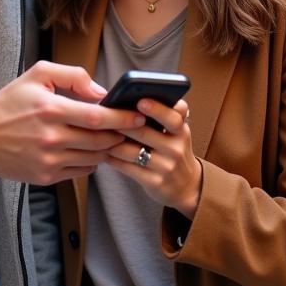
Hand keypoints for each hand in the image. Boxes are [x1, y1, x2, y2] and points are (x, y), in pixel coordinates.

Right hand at [0, 61, 144, 186]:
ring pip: (94, 158)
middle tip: (132, 129)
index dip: (122, 118)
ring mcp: (49, 160)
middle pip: (101, 141)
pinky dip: (92, 162)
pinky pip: (81, 171)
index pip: (98, 117)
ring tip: (115, 139)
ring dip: (108, 150)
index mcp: (51, 109)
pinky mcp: (46, 177)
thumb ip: (73, 76)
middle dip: (120, 135)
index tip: (138, 116)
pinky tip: (92, 151)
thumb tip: (101, 92)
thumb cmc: (10, 103)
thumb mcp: (38, 75)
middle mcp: (51, 138)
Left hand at [106, 99, 202, 218]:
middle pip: (144, 132)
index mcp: (181, 130)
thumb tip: (130, 100)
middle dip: (121, 124)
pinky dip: (113, 159)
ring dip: (112, 142)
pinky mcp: (155, 182)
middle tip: (103, 115)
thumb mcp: (176, 132)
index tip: (140, 101)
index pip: (174, 117)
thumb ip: (162, 116)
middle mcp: (176, 147)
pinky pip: (127, 168)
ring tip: (98, 134)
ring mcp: (166, 166)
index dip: (157, 109)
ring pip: (131, 151)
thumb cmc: (173, 150)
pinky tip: (104, 153)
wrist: (187, 185)